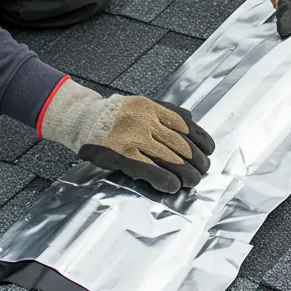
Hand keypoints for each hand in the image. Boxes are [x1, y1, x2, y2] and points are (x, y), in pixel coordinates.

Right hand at [38, 79, 215, 192]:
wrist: (80, 117)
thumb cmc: (111, 114)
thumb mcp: (139, 103)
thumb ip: (164, 111)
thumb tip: (191, 121)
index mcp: (151, 107)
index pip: (185, 126)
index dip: (201, 140)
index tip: (209, 150)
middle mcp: (144, 121)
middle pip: (180, 144)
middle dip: (196, 160)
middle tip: (203, 170)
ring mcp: (132, 138)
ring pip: (168, 158)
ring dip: (185, 173)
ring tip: (193, 181)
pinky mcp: (120, 154)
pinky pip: (148, 169)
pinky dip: (163, 179)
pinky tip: (173, 186)